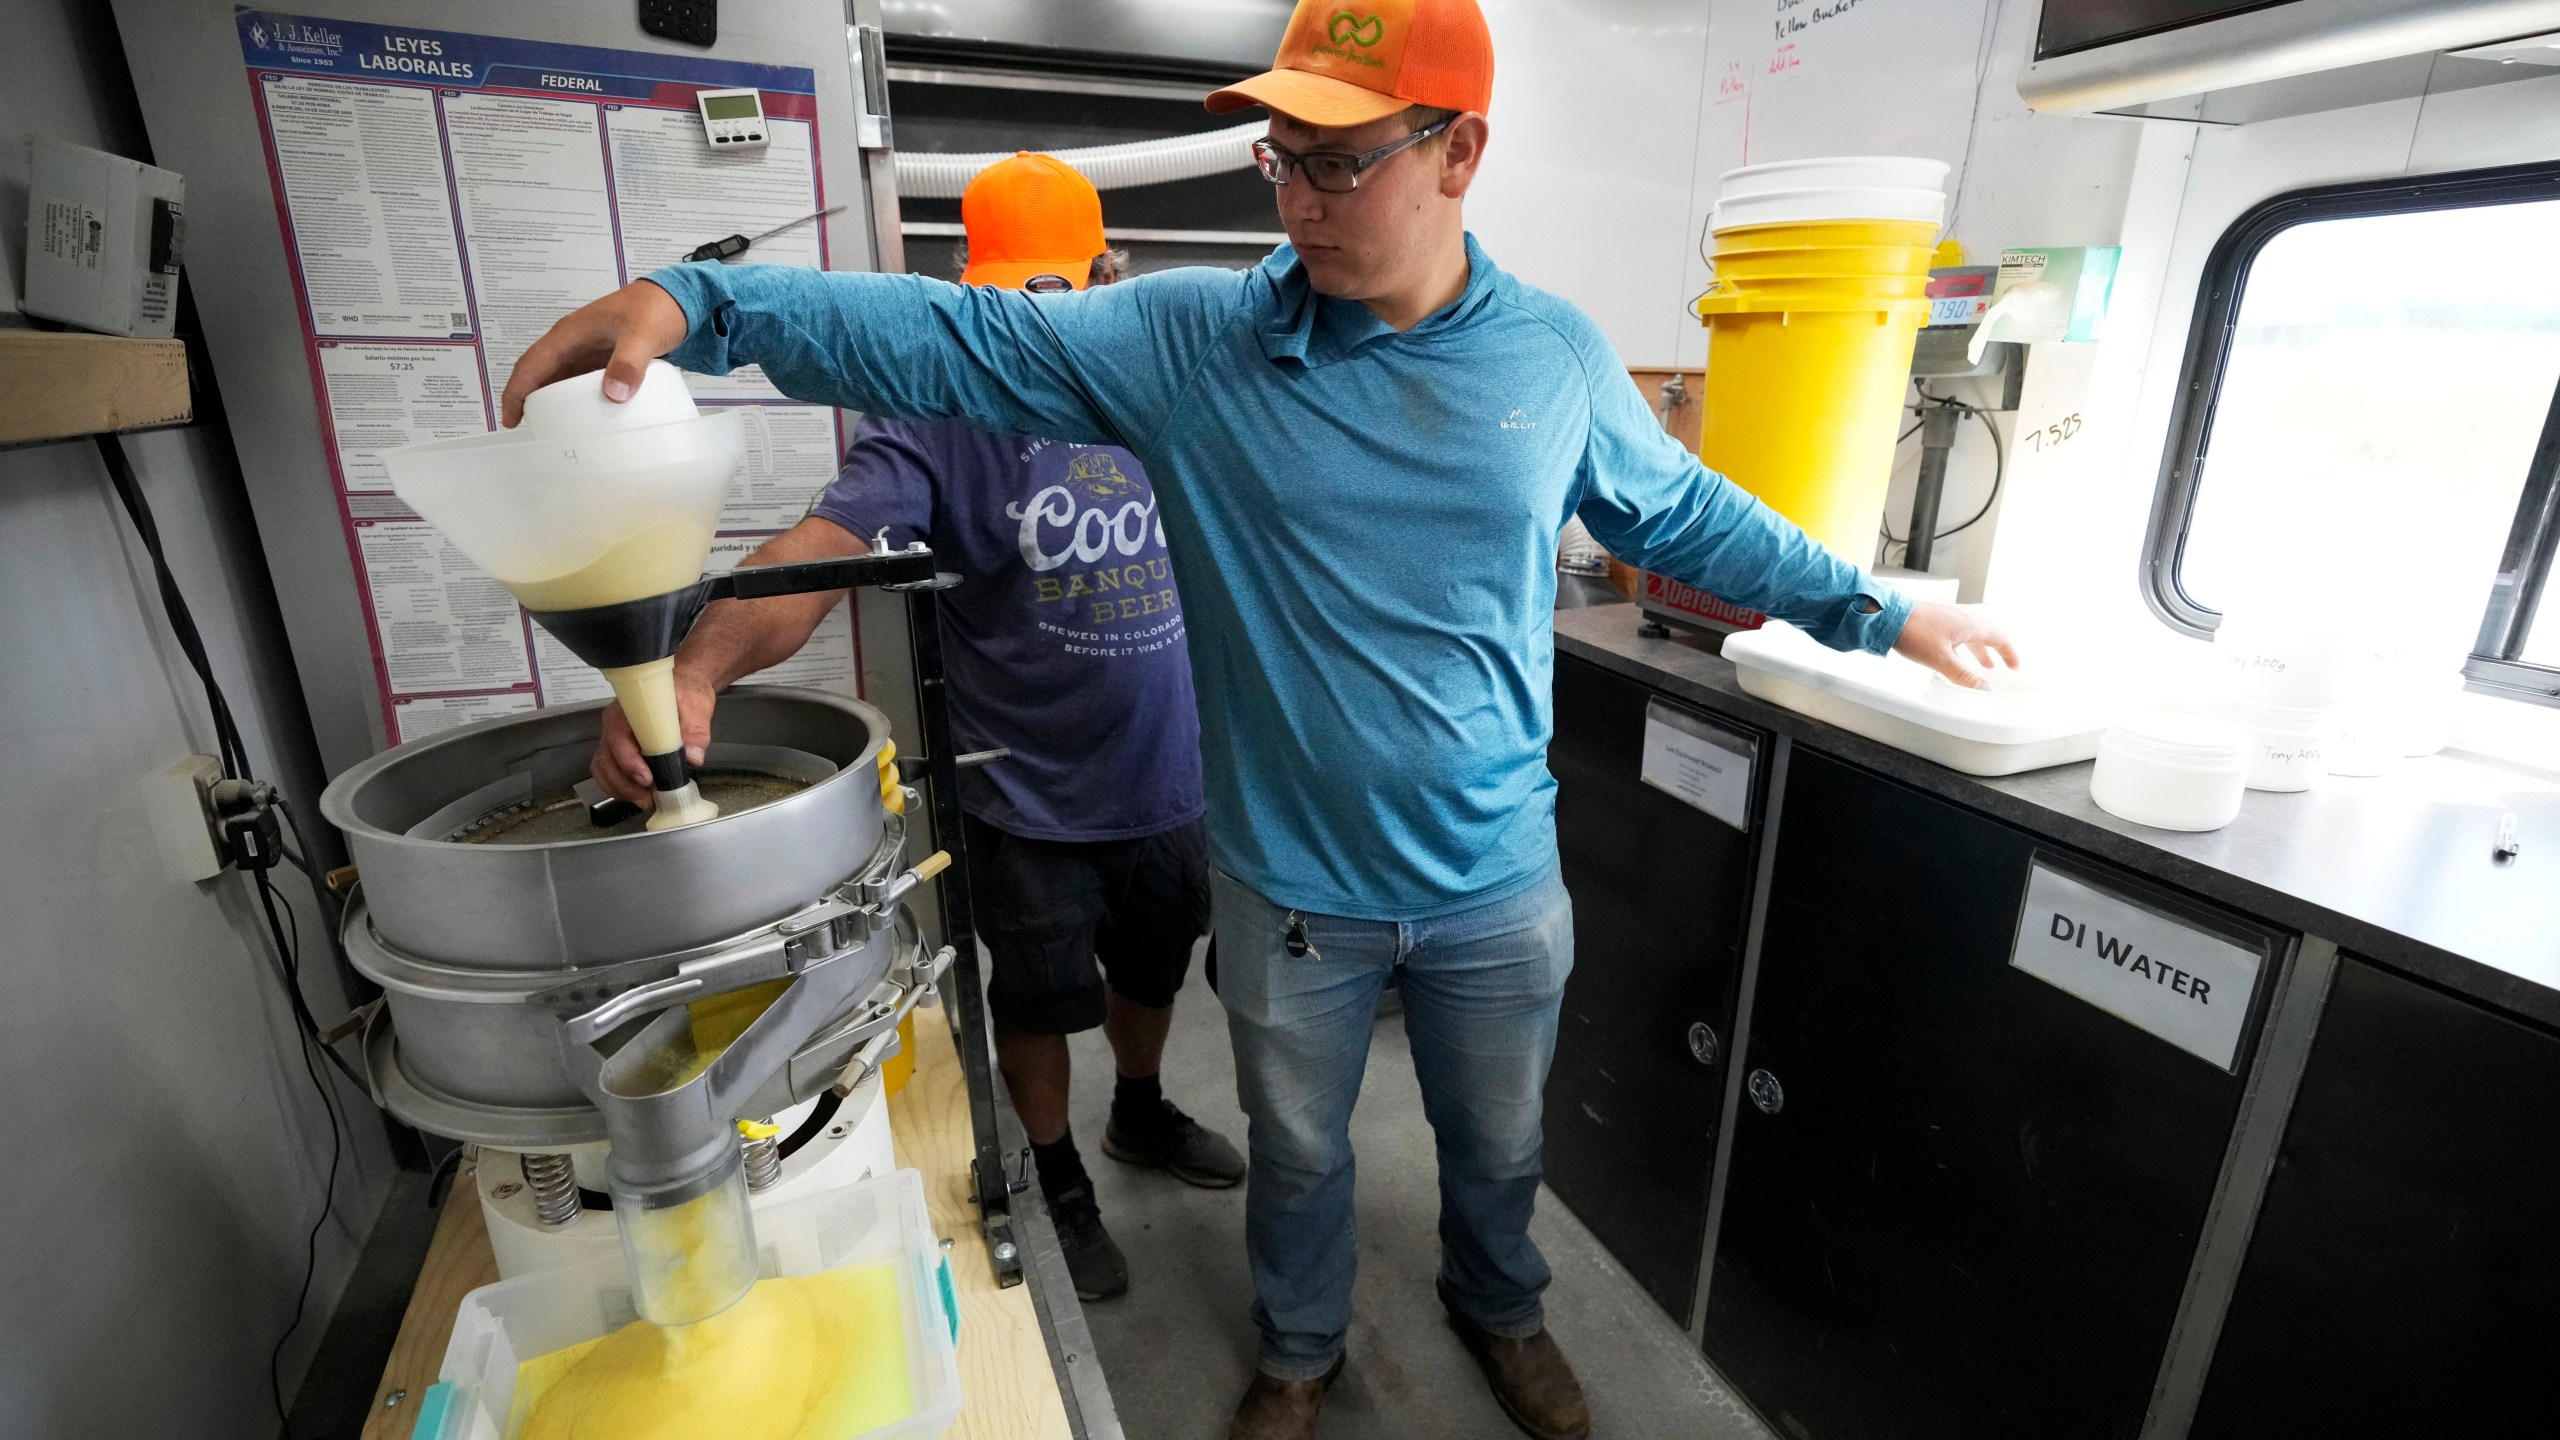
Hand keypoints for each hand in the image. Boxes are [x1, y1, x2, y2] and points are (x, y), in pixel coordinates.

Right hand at [500, 280, 691, 427]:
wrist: (675, 299)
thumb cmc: (655, 308)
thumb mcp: (642, 334)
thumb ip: (628, 362)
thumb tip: (613, 395)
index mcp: (570, 334)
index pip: (532, 363)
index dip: (517, 391)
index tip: (510, 419)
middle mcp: (572, 342)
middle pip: (540, 373)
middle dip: (528, 400)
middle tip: (531, 430)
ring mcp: (587, 351)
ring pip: (559, 379)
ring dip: (552, 402)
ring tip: (554, 430)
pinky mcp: (602, 359)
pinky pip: (580, 381)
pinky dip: (576, 399)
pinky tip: (584, 417)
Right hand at [590, 668, 719, 807]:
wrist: (684, 685)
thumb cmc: (686, 691)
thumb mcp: (696, 706)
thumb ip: (695, 731)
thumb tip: (692, 757)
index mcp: (629, 710)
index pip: (618, 738)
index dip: (628, 762)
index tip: (646, 778)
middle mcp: (614, 723)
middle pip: (606, 759)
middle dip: (624, 784)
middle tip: (648, 799)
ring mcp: (613, 736)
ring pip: (603, 768)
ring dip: (620, 789)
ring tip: (644, 800)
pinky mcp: (618, 748)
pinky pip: (608, 769)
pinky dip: (619, 786)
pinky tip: (638, 794)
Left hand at [1892, 601, 2020, 688]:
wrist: (1888, 614)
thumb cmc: (1915, 633)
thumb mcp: (1942, 660)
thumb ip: (1964, 676)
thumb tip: (1984, 689)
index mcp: (1971, 625)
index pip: (2000, 639)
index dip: (2010, 654)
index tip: (2015, 667)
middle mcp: (1964, 618)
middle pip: (1987, 636)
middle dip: (1995, 653)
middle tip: (2001, 668)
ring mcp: (1949, 617)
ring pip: (1971, 636)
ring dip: (1979, 651)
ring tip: (1983, 666)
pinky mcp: (1936, 620)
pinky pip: (1958, 634)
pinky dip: (1964, 647)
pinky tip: (1955, 656)